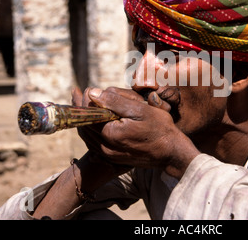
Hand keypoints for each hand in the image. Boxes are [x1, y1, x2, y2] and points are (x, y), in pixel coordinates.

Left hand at [72, 87, 199, 178]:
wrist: (171, 153)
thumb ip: (115, 101)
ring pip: (87, 135)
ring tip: (80, 106)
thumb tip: (92, 92)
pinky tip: (91, 122)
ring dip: (83, 120)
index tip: (82, 89)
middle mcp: (105, 147)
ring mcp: (108, 155)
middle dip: (79, 109)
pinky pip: (94, 143)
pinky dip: (90, 130)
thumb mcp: (140, 109)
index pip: (87, 115)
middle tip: (76, 95)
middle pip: (84, 125)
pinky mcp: (113, 158)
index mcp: (110, 134)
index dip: (83, 101)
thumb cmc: (160, 128)